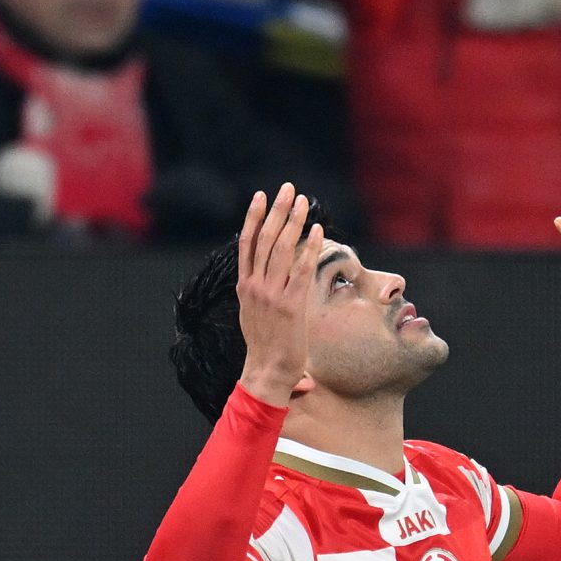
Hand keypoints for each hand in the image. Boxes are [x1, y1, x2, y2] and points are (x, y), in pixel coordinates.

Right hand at [235, 183, 320, 406]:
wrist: (267, 372)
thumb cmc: (264, 347)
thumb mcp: (253, 314)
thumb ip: (258, 293)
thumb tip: (262, 280)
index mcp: (244, 287)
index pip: (247, 244)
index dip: (254, 218)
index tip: (261, 197)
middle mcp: (255, 286)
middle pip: (265, 239)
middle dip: (277, 210)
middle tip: (288, 189)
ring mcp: (271, 295)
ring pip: (281, 249)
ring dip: (293, 222)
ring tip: (303, 201)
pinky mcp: (290, 305)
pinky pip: (301, 269)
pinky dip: (309, 248)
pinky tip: (317, 230)